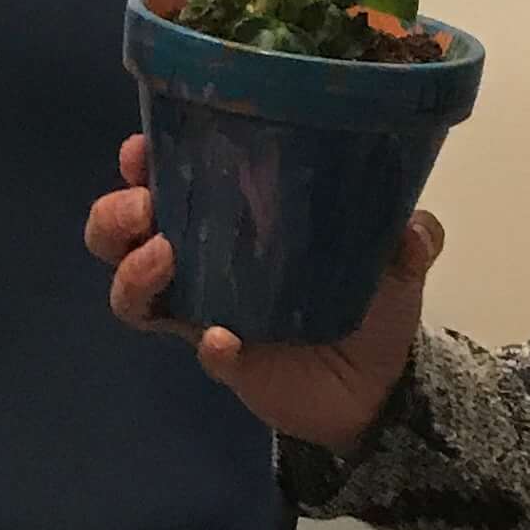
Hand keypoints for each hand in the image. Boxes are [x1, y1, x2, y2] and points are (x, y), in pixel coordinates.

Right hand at [85, 132, 441, 452]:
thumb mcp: (394, 258)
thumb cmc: (366, 301)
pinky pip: (202, 351)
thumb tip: (416, 226)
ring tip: (163, 256)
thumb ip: (409, 236)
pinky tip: (226, 339)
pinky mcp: (225, 360)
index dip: (141, 160)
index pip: (166, 178)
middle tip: (143, 206)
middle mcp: (201, 259)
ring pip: (131, 294)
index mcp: (228, 216)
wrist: (379, 383)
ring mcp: (204, 311)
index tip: (141, 147)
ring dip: (132, 272)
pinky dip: (210, 344)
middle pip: (119, 234)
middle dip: (113, 214)